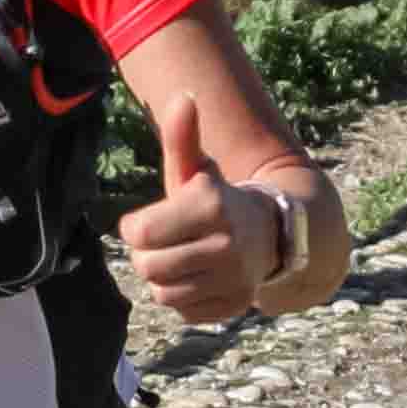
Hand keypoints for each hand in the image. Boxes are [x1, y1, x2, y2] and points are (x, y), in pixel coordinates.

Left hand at [122, 99, 267, 327]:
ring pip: (164, 293)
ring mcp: (234, 279)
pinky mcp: (234, 306)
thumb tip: (182, 96)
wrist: (270, 233)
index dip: (136, 228)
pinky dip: (184, 297)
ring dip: (165, 277)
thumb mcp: (196, 170)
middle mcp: (227, 244)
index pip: (140, 234)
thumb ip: (182, 137)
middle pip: (149, 267)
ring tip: (183, 258)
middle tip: (166, 242)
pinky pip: (183, 311)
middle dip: (149, 254)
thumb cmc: (215, 200)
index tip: (149, 221)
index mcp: (212, 205)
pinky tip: (199, 277)